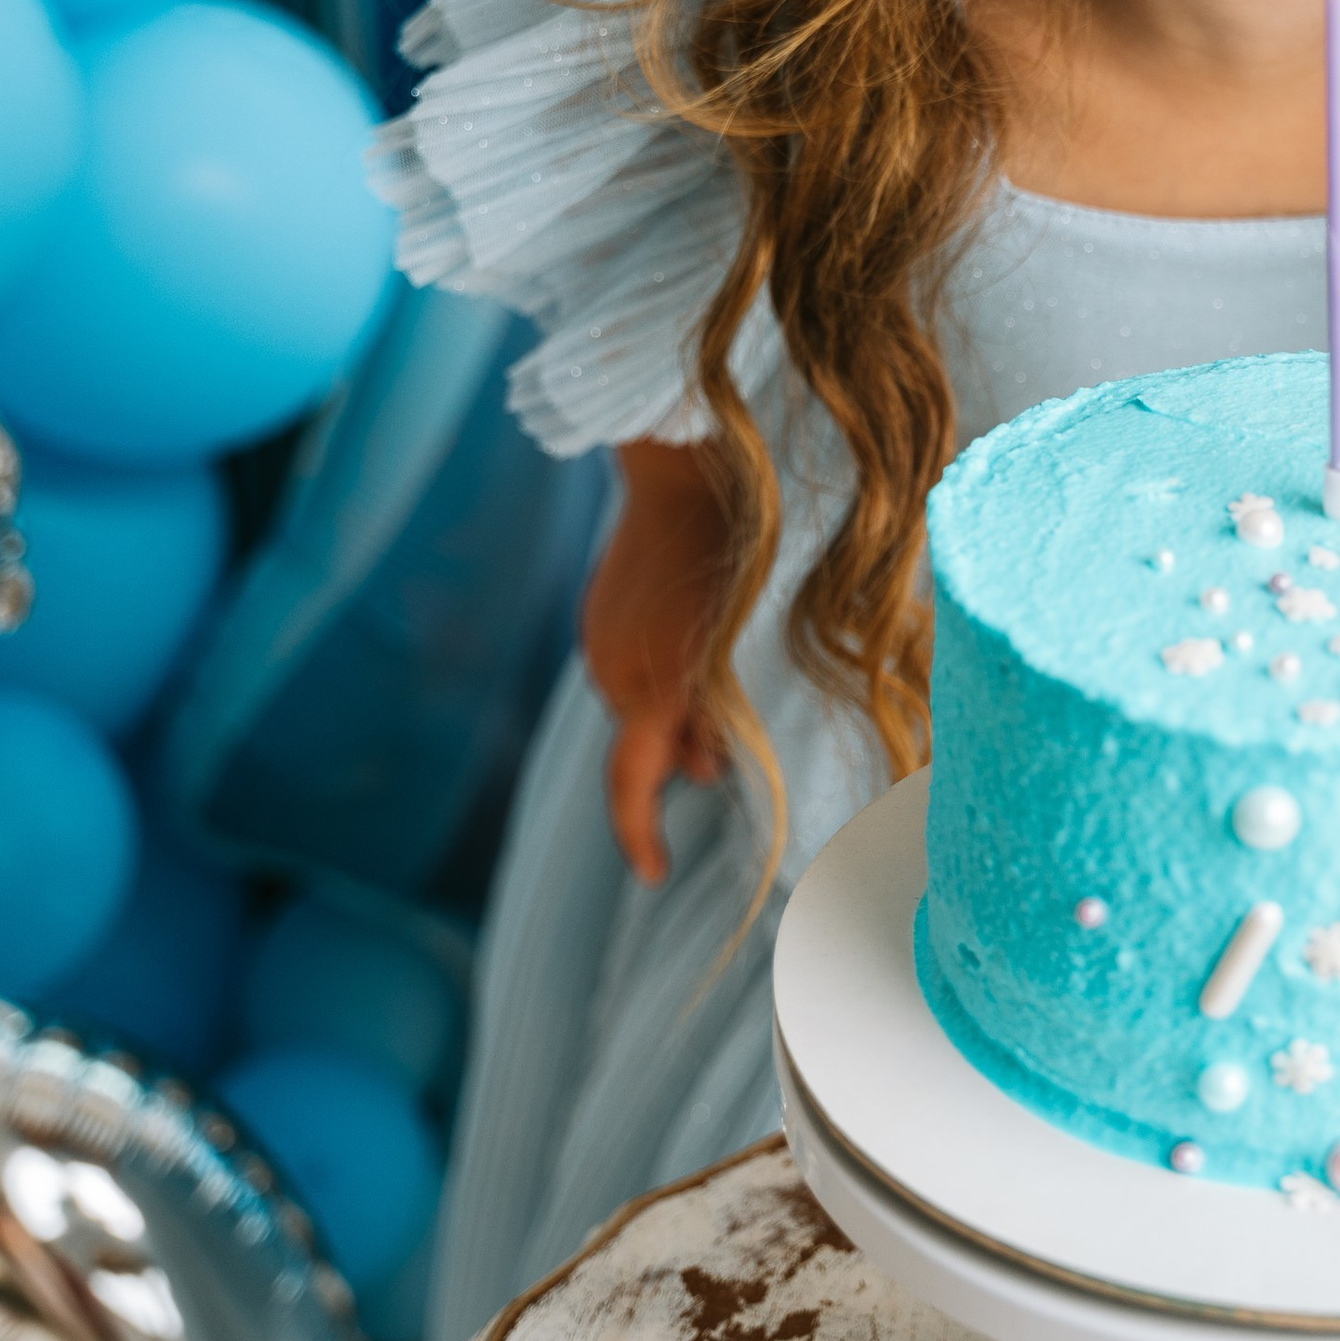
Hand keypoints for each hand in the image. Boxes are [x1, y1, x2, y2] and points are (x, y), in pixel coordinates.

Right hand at [581, 438, 735, 885]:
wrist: (684, 468)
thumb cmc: (738, 553)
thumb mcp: (739, 645)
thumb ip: (715, 715)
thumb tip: (702, 770)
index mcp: (651, 683)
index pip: (631, 782)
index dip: (639, 834)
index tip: (653, 872)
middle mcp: (614, 668)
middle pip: (641, 745)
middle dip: (677, 759)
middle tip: (724, 758)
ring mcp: (600, 638)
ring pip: (636, 706)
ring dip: (671, 713)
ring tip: (718, 683)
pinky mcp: (599, 614)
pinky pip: (627, 666)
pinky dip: (657, 677)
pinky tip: (692, 643)